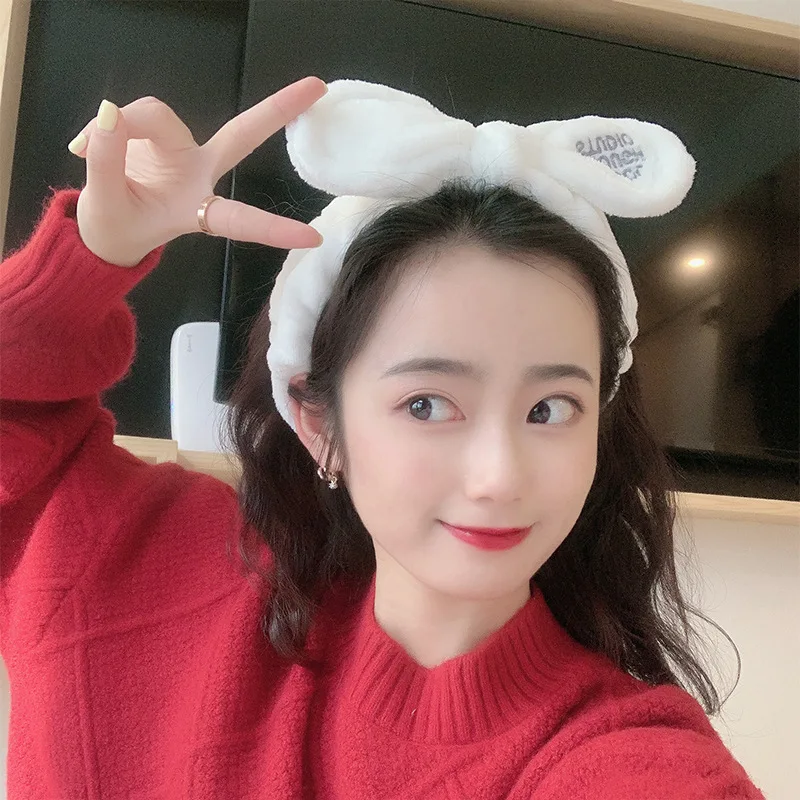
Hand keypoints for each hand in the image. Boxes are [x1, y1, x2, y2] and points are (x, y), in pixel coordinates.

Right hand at [68, 77, 326, 266]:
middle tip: (318, 87)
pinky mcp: (162, 136)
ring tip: (83, 150)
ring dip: (123, 126)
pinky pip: (135, 115)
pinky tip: (84, 146)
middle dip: (276, 109)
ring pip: (159, 116)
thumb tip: (110, 115)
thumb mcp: (106, 207)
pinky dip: (106, 126)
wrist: (102, 230)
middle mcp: (201, 175)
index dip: (274, 229)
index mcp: (197, 209)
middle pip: (241, 136)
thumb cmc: (116, 229)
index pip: (241, 218)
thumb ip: (108, 163)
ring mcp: (185, 153)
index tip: (313, 237)